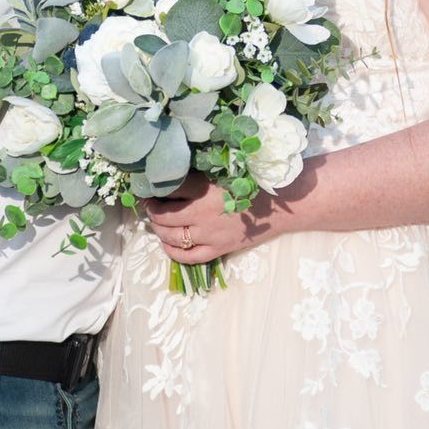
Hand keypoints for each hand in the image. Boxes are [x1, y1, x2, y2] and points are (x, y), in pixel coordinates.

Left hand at [145, 175, 276, 265]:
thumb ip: (199, 176)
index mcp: (203, 188)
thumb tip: (173, 176)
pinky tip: (167, 244)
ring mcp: (209, 234)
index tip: (148, 187)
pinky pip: (187, 257)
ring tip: (157, 223)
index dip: (153, 188)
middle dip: (152, 210)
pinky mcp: (218, 249)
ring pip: (171, 236)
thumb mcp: (223, 172)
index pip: (168, 189)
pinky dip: (172, 251)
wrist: (279, 206)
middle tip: (150, 205)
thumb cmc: (253, 183)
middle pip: (163, 215)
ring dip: (158, 229)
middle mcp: (201, 213)